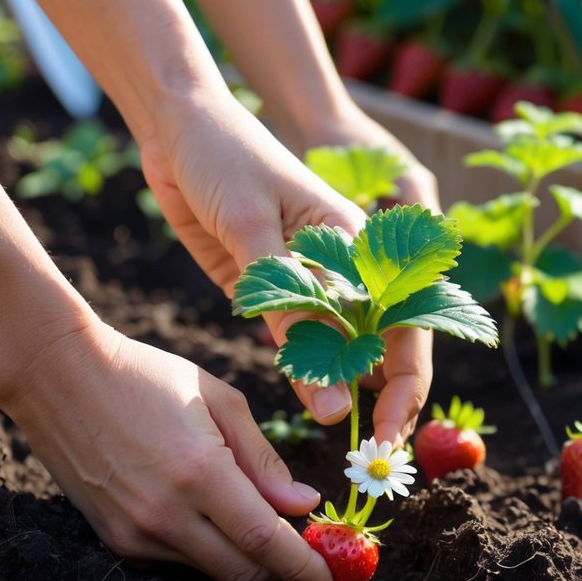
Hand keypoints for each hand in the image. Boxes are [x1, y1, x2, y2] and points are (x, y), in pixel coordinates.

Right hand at [4, 318, 336, 580]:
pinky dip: (205, 550)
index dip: (303, 568)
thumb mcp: (219, 399)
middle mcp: (165, 513)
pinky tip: (206, 515)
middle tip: (304, 557)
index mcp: (199, 471)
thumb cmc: (146, 375)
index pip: (264, 542)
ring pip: (210, 572)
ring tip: (256, 522)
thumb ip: (263, 460)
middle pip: (241, 573)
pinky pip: (177, 563)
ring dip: (244, 560)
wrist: (57, 375)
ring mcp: (135, 532)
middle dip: (281, 573)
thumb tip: (304, 505)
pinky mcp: (114, 540)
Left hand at [141, 86, 432, 444]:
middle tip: (365, 455)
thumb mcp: (255, 235)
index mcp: (359, 244)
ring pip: (339, 351)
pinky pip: (297, 343)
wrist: (176, 126)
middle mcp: (343, 269)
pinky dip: (303, 374)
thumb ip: (293, 317)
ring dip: (342, 392)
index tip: (387, 436)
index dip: (405, 386)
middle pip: (379, 347)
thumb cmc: (226, 158)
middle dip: (382, 401)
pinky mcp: (271, 291)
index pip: (403, 327)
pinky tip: (306, 404)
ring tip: (342, 444)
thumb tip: (330, 402)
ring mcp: (307, 282)